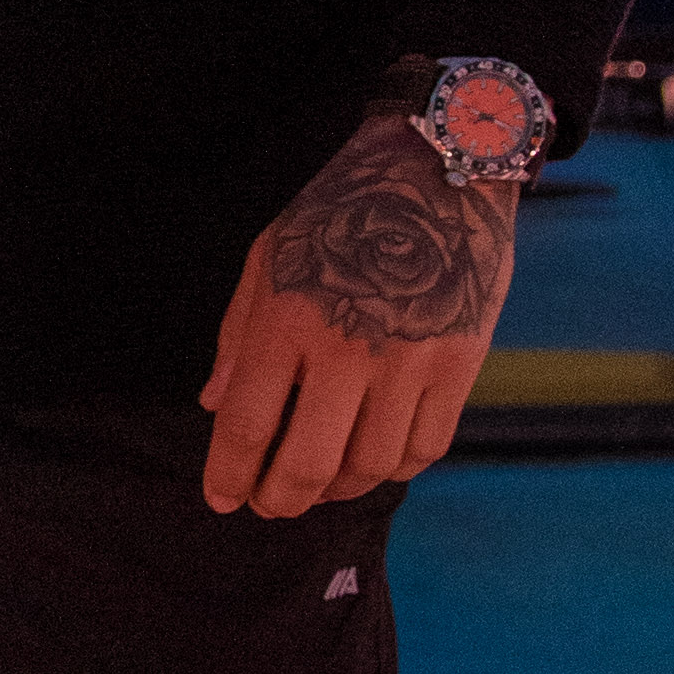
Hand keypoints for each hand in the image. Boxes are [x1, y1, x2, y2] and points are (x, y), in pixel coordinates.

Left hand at [200, 110, 517, 514]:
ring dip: (337, 489)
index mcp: (287, 320)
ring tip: (319, 484)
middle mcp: (347, 347)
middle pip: (308, 463)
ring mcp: (410, 361)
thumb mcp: (268, 256)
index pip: (247, 424)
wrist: (437, 169)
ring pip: (370, 466)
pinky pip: (425, 447)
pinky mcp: (460, 364)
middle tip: (268, 505)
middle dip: (279, 499)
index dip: (228, 475)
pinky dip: (395, 468)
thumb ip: (236, 336)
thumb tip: (213, 406)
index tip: (222, 499)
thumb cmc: (341, 210)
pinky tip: (373, 460)